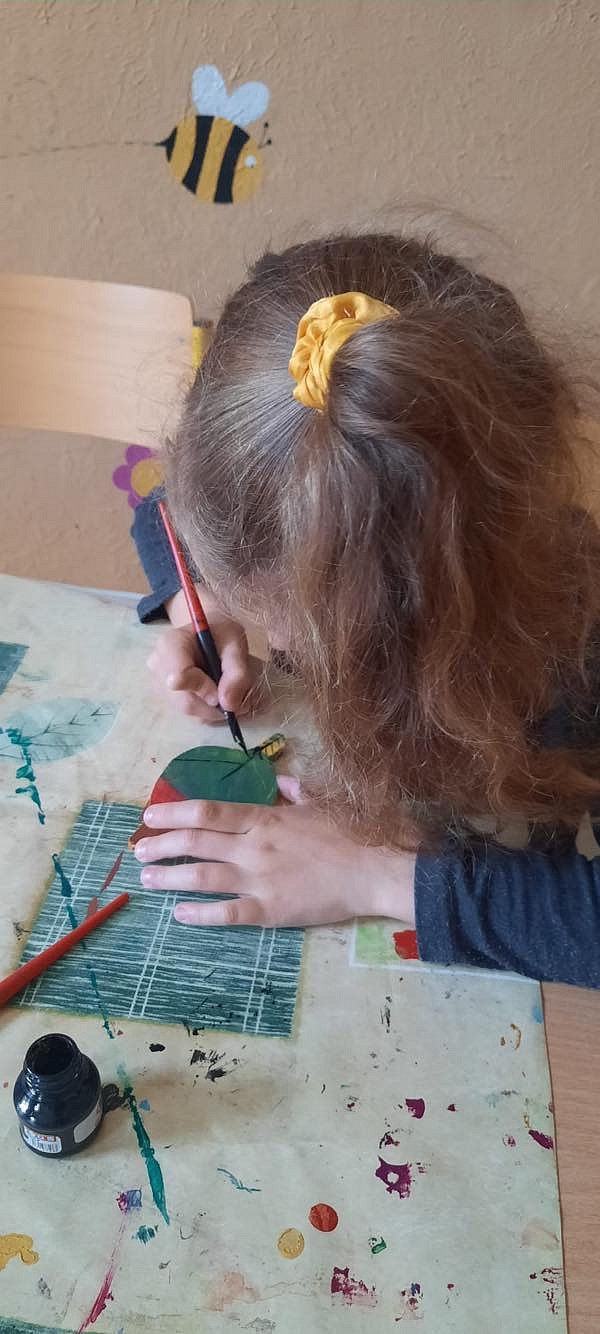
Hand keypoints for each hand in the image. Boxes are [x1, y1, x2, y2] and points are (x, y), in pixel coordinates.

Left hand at [134, 777, 416, 927]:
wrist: (378, 870)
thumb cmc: (355, 833)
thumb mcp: (324, 801)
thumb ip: (296, 791)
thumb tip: (280, 779)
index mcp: (267, 818)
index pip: (210, 812)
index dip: (175, 813)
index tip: (151, 816)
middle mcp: (255, 847)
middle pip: (197, 843)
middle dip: (162, 846)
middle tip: (139, 850)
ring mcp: (260, 880)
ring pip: (203, 877)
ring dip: (170, 877)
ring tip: (147, 880)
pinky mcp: (270, 911)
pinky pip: (227, 913)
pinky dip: (200, 914)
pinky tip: (179, 915)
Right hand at [147, 589, 262, 722]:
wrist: (208, 634)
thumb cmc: (220, 635)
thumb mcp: (235, 643)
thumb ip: (237, 672)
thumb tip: (229, 704)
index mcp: (170, 644)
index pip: (179, 677)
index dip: (204, 689)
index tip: (222, 689)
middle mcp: (158, 666)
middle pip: (185, 701)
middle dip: (214, 702)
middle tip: (233, 692)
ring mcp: (159, 684)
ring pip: (189, 711)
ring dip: (213, 707)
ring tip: (224, 687)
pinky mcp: (166, 699)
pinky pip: (190, 714)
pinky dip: (208, 709)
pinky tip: (213, 692)